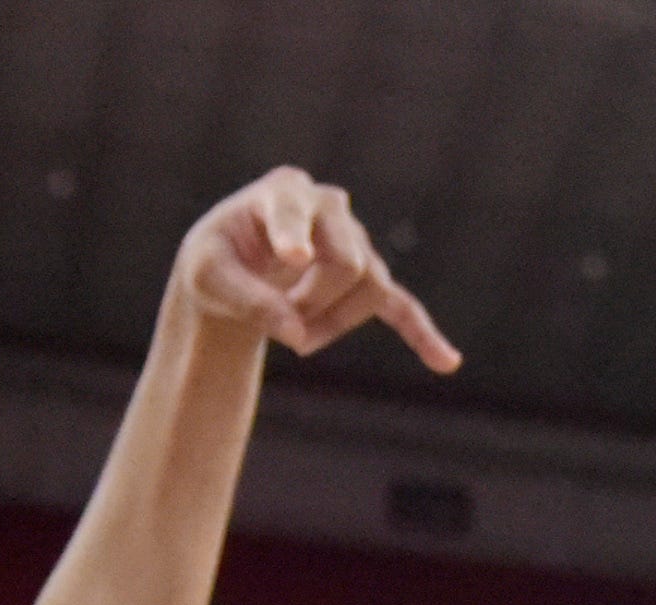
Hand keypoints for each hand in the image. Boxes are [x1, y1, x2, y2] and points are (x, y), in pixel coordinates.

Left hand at [169, 167, 458, 370]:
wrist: (234, 267)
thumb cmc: (217, 263)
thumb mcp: (209, 278)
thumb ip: (246, 300)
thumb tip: (295, 334)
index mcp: (284, 192)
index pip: (300, 214)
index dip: (298, 235)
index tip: (294, 257)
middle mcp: (328, 206)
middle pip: (348, 260)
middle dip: (314, 302)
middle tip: (281, 327)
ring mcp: (353, 240)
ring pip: (371, 286)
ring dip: (334, 324)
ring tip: (295, 338)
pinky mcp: (366, 278)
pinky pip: (401, 307)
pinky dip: (422, 334)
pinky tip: (446, 362)